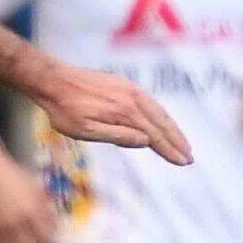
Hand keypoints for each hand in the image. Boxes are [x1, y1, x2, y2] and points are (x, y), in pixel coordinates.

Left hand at [32, 64, 192, 164]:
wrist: (53, 80)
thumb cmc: (64, 110)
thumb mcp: (86, 131)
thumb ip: (117, 136)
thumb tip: (146, 141)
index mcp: (125, 113)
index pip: (154, 136)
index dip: (169, 150)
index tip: (183, 162)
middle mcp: (133, 99)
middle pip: (162, 123)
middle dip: (177, 141)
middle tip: (189, 157)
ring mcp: (130, 89)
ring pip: (158, 111)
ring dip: (172, 128)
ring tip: (182, 143)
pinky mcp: (124, 84)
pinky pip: (150, 102)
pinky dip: (161, 115)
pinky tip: (162, 122)